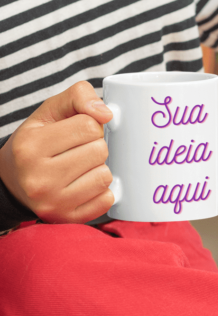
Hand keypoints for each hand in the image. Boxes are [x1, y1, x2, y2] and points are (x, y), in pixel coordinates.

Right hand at [0, 82, 113, 223]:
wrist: (13, 181)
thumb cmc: (36, 141)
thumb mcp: (49, 111)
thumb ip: (79, 96)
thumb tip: (107, 114)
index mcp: (31, 146)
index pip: (89, 126)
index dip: (90, 125)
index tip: (77, 131)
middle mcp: (38, 178)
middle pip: (99, 151)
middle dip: (95, 146)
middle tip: (78, 150)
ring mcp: (52, 202)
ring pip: (105, 176)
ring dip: (98, 168)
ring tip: (80, 167)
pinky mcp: (66, 219)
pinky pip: (106, 201)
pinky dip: (101, 190)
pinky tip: (84, 184)